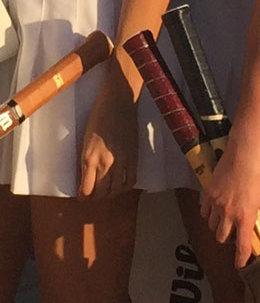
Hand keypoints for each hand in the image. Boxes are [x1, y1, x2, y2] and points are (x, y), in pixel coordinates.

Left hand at [79, 69, 137, 197]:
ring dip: (111, 195)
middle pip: (101, 193)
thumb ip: (86, 160)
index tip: (82, 198)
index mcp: (89, 158)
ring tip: (107, 192)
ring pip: (116, 190)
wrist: (118, 104)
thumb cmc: (98, 118)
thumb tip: (86, 176)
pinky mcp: (133, 158)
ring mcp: (121, 162)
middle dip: (96, 198)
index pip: (86, 189)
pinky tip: (121, 185)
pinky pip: (131, 181)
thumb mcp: (84, 140)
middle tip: (94, 197)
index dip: (84, 197)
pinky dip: (125, 187)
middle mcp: (105, 163)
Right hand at [201, 140, 259, 267]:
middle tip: (235, 232)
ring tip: (226, 219)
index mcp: (246, 216)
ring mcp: (215, 203)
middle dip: (228, 239)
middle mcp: (228, 213)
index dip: (241, 259)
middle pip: (222, 238)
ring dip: (218, 227)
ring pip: (211, 226)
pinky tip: (216, 208)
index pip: (242, 245)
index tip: (241, 266)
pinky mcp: (207, 193)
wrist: (245, 151)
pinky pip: (204, 211)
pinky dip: (209, 214)